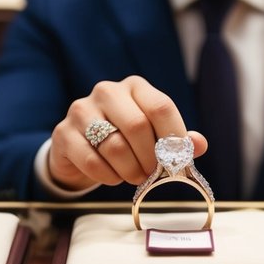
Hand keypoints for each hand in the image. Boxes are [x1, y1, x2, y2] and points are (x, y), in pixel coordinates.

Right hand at [48, 75, 207, 191]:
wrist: (79, 148)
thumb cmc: (124, 138)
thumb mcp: (152, 135)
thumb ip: (176, 139)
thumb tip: (199, 143)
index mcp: (134, 87)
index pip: (161, 107)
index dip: (174, 137)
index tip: (180, 161)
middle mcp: (107, 92)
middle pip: (138, 126)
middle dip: (151, 158)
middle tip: (154, 175)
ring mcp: (81, 110)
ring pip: (115, 146)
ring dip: (130, 170)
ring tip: (135, 177)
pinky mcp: (63, 134)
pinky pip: (92, 161)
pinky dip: (109, 177)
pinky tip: (113, 176)